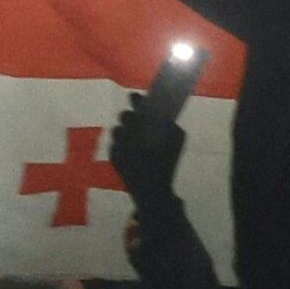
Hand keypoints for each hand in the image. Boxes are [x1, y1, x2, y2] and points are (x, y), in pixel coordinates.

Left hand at [109, 80, 186, 202]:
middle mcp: (127, 133)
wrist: (151, 191)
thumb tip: (164, 115)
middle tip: (137, 121)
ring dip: (124, 131)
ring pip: (117, 130)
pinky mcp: (113, 156)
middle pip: (124, 116)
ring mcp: (118, 145)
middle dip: (130, 116)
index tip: (136, 97)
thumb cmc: (167, 165)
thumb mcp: (177, 142)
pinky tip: (130, 153)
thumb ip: (170, 125)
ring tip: (133, 139)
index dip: (136, 99)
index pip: (136, 105)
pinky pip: (114, 144)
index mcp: (143, 127)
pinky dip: (121, 145)